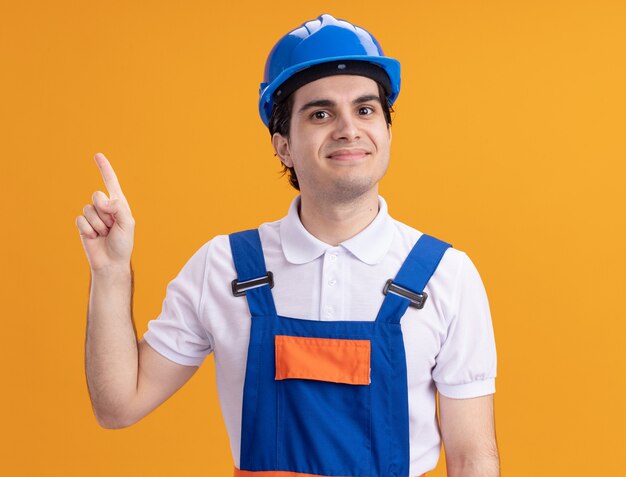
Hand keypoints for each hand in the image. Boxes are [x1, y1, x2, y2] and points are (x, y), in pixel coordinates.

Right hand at [75, 153, 134, 272]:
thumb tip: (102, 200)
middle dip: (105, 212)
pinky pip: (81, 220)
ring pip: (89, 209)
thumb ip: (118, 208)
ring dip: (98, 224)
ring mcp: (93, 215)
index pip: (111, 182)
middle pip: (97, 195)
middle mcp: (104, 207)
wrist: (111, 262)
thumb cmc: (123, 243)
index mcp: (118, 204)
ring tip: (105, 234)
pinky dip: (89, 230)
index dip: (104, 168)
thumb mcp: (127, 223)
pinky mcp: (83, 225)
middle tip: (111, 226)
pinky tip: (94, 237)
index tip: (97, 155)